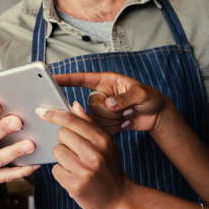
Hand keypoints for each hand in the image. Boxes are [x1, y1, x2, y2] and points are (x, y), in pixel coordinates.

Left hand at [38, 101, 133, 208]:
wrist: (119, 198)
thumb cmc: (110, 167)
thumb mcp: (106, 143)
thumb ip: (90, 123)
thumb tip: (74, 105)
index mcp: (103, 140)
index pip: (72, 121)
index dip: (54, 115)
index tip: (41, 112)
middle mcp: (95, 154)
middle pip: (61, 134)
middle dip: (64, 141)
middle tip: (75, 151)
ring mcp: (85, 170)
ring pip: (57, 152)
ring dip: (62, 157)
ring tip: (75, 165)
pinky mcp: (76, 185)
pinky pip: (56, 170)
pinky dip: (62, 173)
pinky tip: (73, 176)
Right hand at [54, 72, 175, 134]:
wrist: (156, 115)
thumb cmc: (150, 98)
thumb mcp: (141, 94)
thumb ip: (125, 98)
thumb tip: (109, 104)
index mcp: (106, 81)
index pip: (82, 79)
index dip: (67, 79)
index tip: (52, 79)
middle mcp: (101, 94)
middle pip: (90, 106)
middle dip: (108, 111)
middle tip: (125, 109)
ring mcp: (102, 110)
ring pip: (95, 120)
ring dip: (114, 121)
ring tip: (127, 114)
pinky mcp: (105, 123)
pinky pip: (101, 129)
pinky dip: (115, 128)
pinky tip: (126, 122)